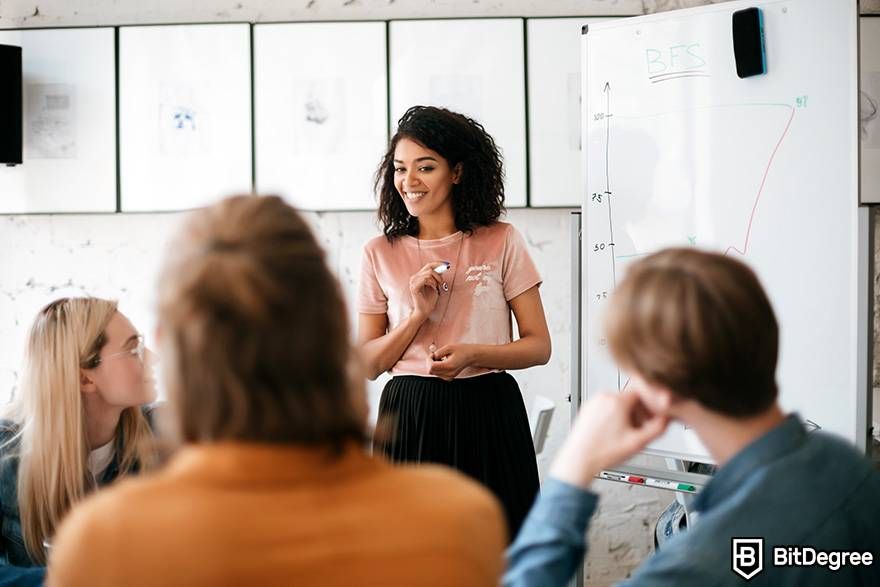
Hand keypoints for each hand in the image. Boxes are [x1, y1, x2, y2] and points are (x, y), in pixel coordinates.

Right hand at [409, 262, 445, 319]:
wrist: (424, 311)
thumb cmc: (430, 300)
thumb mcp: (436, 285)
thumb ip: (437, 276)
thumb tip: (442, 267)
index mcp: (418, 276)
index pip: (428, 265)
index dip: (438, 264)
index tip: (447, 265)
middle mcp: (414, 277)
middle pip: (429, 267)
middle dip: (438, 273)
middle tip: (442, 281)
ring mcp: (413, 282)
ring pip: (428, 273)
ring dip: (436, 279)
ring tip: (437, 287)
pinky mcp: (414, 287)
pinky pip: (426, 279)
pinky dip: (432, 283)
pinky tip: (434, 288)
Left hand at [427, 343, 474, 380]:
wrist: (471, 356)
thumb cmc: (462, 350)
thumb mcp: (449, 347)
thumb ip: (438, 352)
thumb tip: (432, 357)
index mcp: (449, 366)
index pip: (432, 366)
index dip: (429, 359)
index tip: (433, 354)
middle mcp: (449, 373)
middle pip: (431, 371)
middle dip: (430, 362)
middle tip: (435, 355)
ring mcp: (449, 377)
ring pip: (433, 373)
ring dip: (433, 365)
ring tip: (440, 358)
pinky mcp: (449, 377)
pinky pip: (438, 374)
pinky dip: (437, 368)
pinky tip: (442, 362)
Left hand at [549, 391, 668, 488]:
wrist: (578, 460)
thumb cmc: (602, 452)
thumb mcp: (638, 442)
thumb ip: (658, 428)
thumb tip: (668, 418)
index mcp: (616, 401)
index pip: (643, 391)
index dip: (653, 403)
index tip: (656, 412)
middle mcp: (603, 397)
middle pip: (631, 398)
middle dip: (640, 412)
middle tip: (643, 428)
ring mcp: (594, 402)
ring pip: (619, 402)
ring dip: (628, 415)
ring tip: (628, 433)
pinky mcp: (588, 409)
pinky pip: (607, 407)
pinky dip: (615, 416)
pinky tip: (615, 432)